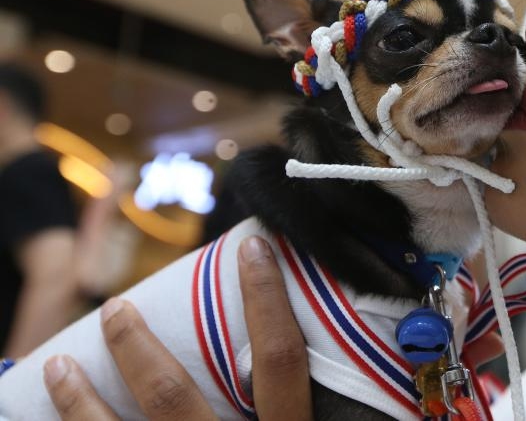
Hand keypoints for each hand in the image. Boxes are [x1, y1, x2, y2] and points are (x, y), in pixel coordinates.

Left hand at [43, 236, 312, 420]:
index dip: (267, 299)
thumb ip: (310, 402)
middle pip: (174, 395)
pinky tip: (63, 412)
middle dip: (137, 349)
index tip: (254, 248)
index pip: (279, 359)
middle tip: (115, 308)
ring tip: (58, 367)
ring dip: (81, 402)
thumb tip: (340, 339)